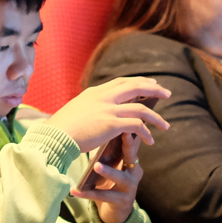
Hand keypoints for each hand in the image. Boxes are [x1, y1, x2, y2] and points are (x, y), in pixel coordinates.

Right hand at [46, 77, 170, 153]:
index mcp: (94, 92)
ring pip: (141, 108)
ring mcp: (108, 109)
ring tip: (165, 125)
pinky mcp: (111, 124)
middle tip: (166, 94)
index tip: (149, 85)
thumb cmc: (60, 129)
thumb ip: (88, 108)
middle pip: (135, 86)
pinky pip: (137, 125)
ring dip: (156, 117)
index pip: (120, 82)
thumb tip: (93, 114)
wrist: (54, 137)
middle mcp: (103, 97)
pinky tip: (150, 140)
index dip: (137, 82)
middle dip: (154, 89)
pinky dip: (146, 133)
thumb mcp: (75, 111)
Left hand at [72, 131, 142, 222]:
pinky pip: (102, 196)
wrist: (117, 209)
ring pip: (119, 177)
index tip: (125, 123)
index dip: (129, 134)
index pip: (131, 144)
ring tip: (96, 165)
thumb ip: (110, 150)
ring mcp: (129, 188)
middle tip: (121, 132)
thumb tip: (100, 127)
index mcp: (132, 161)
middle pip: (131, 158)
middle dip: (127, 147)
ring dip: (108, 171)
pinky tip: (74, 190)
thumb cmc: (113, 181)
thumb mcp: (113, 165)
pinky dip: (87, 193)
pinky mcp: (121, 201)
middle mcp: (134, 172)